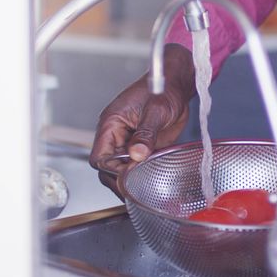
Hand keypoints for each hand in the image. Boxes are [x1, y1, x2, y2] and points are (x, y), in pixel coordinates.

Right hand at [90, 44, 194, 197]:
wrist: (177, 86)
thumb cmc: (162, 89)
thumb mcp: (155, 110)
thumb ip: (146, 133)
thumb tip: (136, 154)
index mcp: (111, 124)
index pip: (100, 156)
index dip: (111, 170)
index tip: (128, 175)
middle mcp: (116, 136)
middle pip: (107, 168)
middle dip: (120, 180)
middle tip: (136, 189)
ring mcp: (129, 143)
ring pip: (121, 170)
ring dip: (131, 181)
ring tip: (144, 190)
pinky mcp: (143, 148)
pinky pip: (137, 167)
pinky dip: (142, 177)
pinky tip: (152, 183)